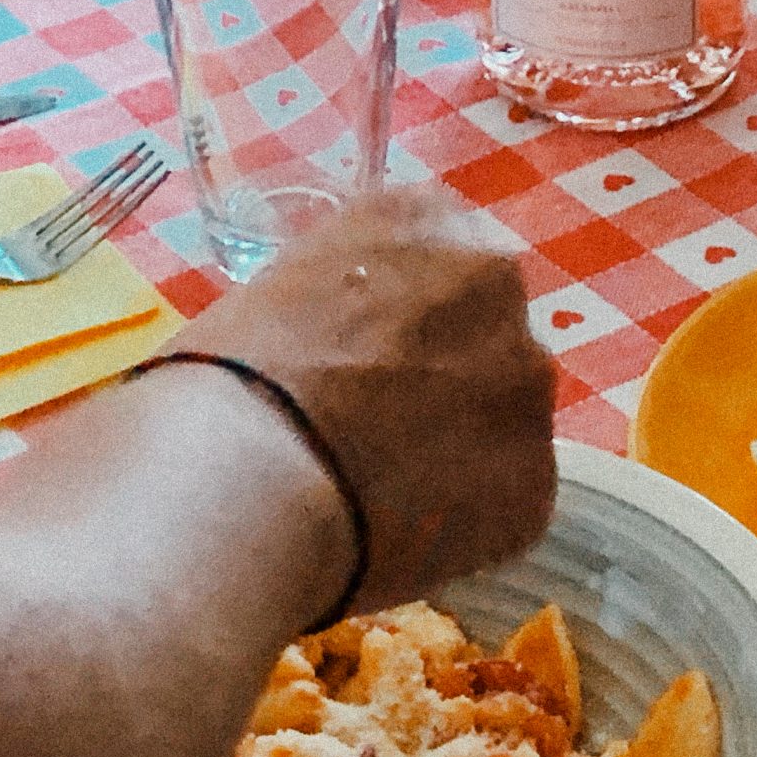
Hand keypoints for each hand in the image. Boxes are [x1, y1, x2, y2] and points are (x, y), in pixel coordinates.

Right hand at [177, 187, 557, 610]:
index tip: (365, 362)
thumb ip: (335, 306)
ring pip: (502, 417)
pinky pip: (505, 500)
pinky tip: (399, 538)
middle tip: (378, 431)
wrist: (242, 479)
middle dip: (446, 378)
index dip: (401, 322)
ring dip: (460, 447)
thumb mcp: (272, 297)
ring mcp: (525, 379)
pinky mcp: (536, 478)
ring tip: (382, 495)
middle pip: (485, 332)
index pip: (439, 259)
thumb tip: (336, 355)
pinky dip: (463, 523)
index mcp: (422, 218)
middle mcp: (494, 279)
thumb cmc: (221, 379)